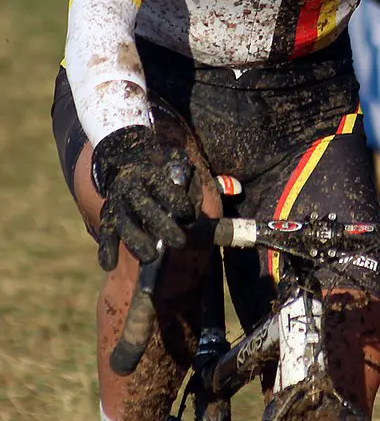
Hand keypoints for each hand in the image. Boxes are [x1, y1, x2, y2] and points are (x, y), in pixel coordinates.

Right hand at [93, 125, 195, 270]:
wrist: (122, 155)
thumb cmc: (158, 162)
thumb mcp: (175, 160)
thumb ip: (194, 175)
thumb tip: (232, 188)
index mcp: (150, 173)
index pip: (162, 187)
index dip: (175, 199)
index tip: (188, 214)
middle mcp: (131, 187)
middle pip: (145, 208)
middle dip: (161, 225)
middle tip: (179, 242)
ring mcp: (117, 201)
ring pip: (125, 222)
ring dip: (136, 240)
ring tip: (150, 257)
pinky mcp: (108, 214)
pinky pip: (106, 232)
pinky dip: (107, 248)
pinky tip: (110, 264)